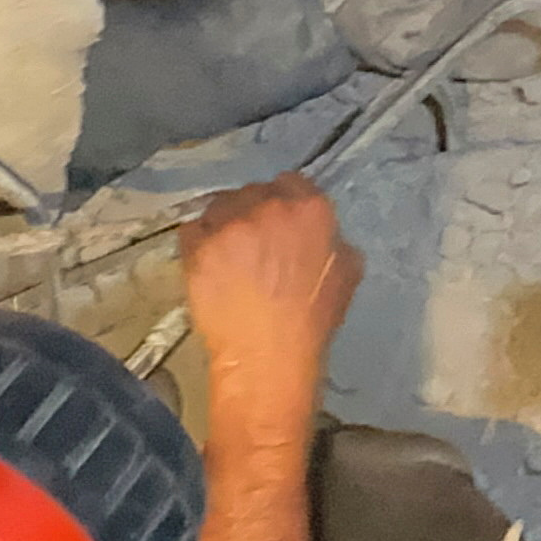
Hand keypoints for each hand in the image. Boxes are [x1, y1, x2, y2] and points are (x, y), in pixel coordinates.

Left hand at [180, 174, 360, 442]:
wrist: (268, 357)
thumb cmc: (313, 321)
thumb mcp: (347, 273)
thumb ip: (334, 239)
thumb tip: (320, 233)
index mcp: (309, 209)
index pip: (293, 183)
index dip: (286, 201)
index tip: (281, 222)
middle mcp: (267, 206)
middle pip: (255, 192)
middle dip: (255, 210)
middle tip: (255, 241)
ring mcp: (228, 224)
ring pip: (221, 205)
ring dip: (225, 222)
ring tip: (228, 251)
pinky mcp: (197, 245)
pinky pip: (193, 227)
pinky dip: (200, 240)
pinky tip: (208, 261)